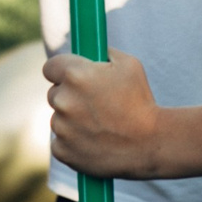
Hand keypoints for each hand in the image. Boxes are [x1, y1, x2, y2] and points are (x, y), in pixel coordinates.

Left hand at [44, 49, 160, 179]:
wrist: (150, 143)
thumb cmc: (140, 102)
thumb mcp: (129, 64)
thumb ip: (104, 53)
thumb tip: (91, 50)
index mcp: (75, 75)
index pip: (50, 67)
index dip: (61, 71)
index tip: (70, 77)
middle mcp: (63, 100)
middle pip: (54, 93)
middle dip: (70, 96)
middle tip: (94, 104)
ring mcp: (61, 128)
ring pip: (58, 119)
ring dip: (72, 120)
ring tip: (100, 126)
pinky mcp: (62, 151)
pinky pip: (60, 142)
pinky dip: (72, 142)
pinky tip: (94, 141)